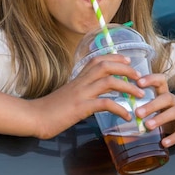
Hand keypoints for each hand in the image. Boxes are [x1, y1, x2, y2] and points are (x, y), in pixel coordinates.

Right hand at [29, 54, 145, 138]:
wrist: (35, 117)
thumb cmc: (50, 109)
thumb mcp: (68, 96)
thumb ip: (81, 92)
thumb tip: (94, 97)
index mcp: (78, 78)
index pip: (97, 60)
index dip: (114, 58)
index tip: (128, 62)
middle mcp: (80, 82)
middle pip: (105, 66)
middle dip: (125, 69)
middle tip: (139, 77)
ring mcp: (81, 94)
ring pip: (108, 82)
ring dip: (128, 87)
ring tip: (140, 95)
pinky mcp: (81, 108)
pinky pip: (105, 104)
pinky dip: (120, 109)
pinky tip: (127, 116)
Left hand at [135, 74, 174, 146]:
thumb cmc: (170, 115)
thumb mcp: (159, 108)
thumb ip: (144, 109)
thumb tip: (120, 112)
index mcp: (165, 94)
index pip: (160, 81)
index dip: (150, 79)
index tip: (138, 82)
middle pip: (166, 98)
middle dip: (151, 105)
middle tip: (137, 113)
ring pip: (174, 112)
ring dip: (160, 118)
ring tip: (148, 126)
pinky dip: (173, 138)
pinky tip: (164, 143)